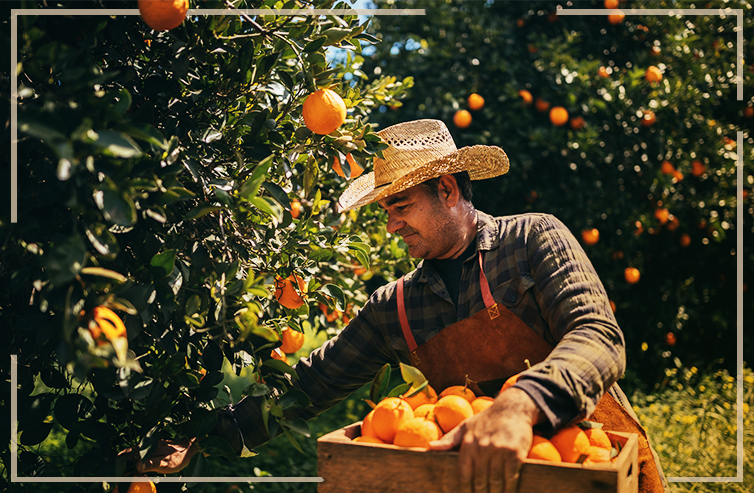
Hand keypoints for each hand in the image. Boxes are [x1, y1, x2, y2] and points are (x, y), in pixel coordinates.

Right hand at [118, 437, 200, 474]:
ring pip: (132, 454)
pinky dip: (133, 461)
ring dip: (125, 462)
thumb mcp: (166, 463)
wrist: (192, 448)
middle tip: (112, 474)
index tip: (110, 470)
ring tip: (119, 472)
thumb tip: (136, 466)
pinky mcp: (152, 449)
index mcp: (147, 448)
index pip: (127, 454)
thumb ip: (151, 464)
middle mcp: (146, 445)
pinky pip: (139, 455)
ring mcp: (149, 446)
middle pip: (127, 454)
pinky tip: (132, 468)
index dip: (117, 462)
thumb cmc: (179, 457)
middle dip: (119, 462)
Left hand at [429, 388, 544, 492]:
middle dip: (480, 492)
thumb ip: (449, 439)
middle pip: (480, 481)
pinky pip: (511, 476)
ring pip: (495, 481)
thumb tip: (430, 447)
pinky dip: (509, 486)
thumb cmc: (486, 420)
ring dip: (495, 491)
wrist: (512, 408)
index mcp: (468, 444)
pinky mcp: (515, 453)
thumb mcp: (465, 426)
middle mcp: (482, 448)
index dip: (465, 489)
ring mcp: (499, 451)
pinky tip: (507, 489)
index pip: (464, 474)